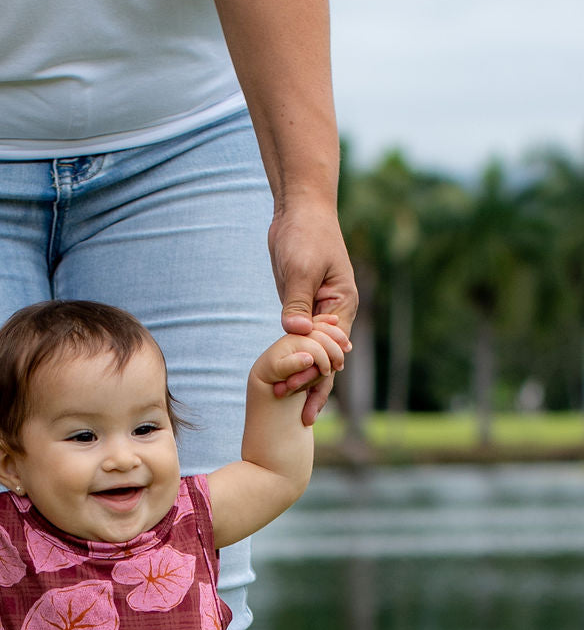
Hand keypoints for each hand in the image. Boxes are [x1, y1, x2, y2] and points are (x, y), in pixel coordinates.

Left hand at [267, 200, 358, 422]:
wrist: (299, 211)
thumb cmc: (305, 234)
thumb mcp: (300, 269)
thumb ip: (297, 303)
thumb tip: (295, 332)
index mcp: (343, 305)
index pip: (332, 349)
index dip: (316, 373)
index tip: (298, 392)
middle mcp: (335, 314)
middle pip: (328, 359)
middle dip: (314, 387)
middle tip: (301, 418)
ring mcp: (319, 313)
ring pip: (315, 355)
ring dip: (304, 379)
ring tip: (293, 411)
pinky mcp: (303, 309)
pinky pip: (302, 343)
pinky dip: (296, 363)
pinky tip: (286, 384)